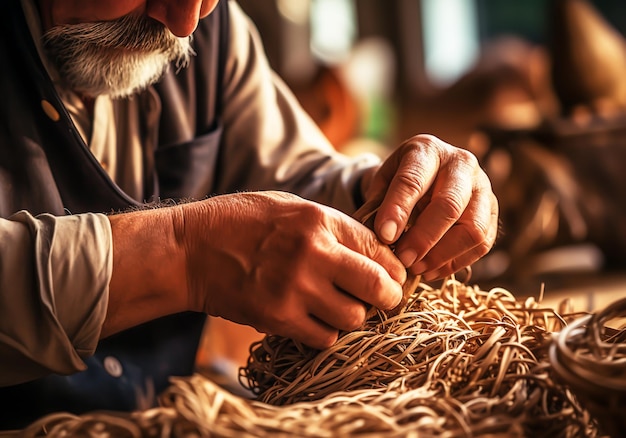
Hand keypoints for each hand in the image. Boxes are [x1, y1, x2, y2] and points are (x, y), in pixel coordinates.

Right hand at [177, 191, 405, 348]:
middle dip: (387, 297)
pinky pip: (324, 338)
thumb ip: (331, 227)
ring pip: (353, 318)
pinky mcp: (277, 318)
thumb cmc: (239, 222)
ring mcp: (295, 289)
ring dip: (353, 317)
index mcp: (318, 220)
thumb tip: (372, 250)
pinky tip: (316, 320)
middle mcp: (313, 254)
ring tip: (340, 308)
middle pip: (378, 288)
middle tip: (381, 299)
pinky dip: (327, 333)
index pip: (379, 249)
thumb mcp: (289, 207)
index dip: (394, 268)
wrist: (189, 250)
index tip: (393, 277)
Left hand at [359, 134, 498, 280]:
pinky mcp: (492, 214)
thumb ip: (376, 206)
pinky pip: (481, 244)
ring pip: (473, 229)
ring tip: (416, 268)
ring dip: (442, 255)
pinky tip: (430, 270)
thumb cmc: (399, 182)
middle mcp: (461, 164)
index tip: (384, 236)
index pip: (413, 179)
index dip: (398, 210)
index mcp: (427, 150)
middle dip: (423, 238)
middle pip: (449, 205)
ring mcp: (482, 188)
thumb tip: (371, 239)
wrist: (428, 176)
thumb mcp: (382, 183)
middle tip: (402, 260)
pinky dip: (455, 263)